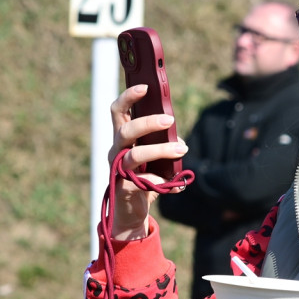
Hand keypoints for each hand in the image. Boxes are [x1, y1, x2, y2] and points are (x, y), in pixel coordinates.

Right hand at [108, 85, 188, 239]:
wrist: (133, 212)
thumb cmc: (145, 178)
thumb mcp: (156, 158)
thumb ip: (166, 145)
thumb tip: (180, 144)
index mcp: (122, 138)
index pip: (119, 111)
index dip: (128, 97)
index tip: (145, 87)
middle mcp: (116, 150)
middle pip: (126, 129)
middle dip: (148, 122)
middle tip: (170, 120)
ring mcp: (117, 169)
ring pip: (135, 154)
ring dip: (161, 150)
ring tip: (182, 150)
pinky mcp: (123, 187)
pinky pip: (143, 180)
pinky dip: (161, 179)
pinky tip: (174, 184)